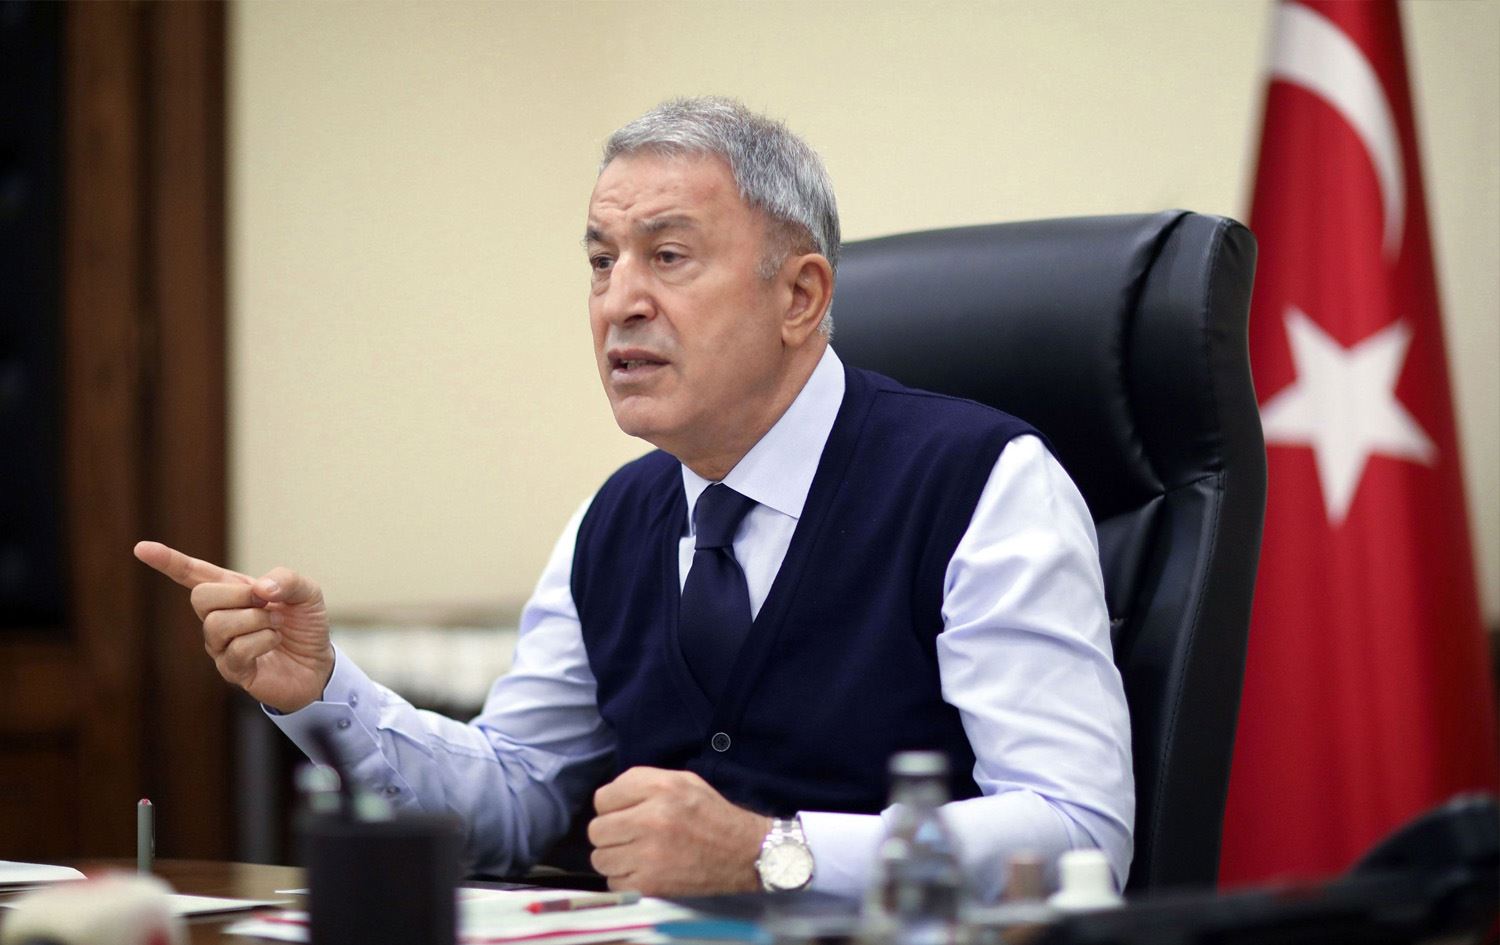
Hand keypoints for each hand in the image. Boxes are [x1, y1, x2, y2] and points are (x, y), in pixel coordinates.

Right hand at [133, 541, 333, 712]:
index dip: (168, 561)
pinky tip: (274, 642)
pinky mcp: (231, 670)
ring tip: (276, 624)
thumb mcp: (306, 592)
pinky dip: (263, 640)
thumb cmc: (305, 625)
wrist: (320, 664)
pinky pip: (235, 650)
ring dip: (256, 620)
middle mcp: (219, 618)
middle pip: (200, 597)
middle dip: (237, 595)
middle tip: (268, 602)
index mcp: (232, 592)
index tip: (141, 548)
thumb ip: (286, 580)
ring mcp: (221, 646)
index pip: (192, 574)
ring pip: (217, 625)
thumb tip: (259, 589)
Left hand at [588, 767, 769, 895]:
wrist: (744, 854)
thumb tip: (609, 798)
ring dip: (616, 858)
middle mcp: (651, 820)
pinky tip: (645, 871)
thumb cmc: (712, 815)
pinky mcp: (651, 885)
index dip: (612, 806)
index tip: (626, 813)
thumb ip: (644, 782)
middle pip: (597, 830)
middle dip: (611, 833)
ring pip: (601, 859)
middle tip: (630, 836)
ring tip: (637, 854)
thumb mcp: (683, 781)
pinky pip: (614, 883)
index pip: (602, 798)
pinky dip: (626, 879)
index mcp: (660, 789)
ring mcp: (649, 855)